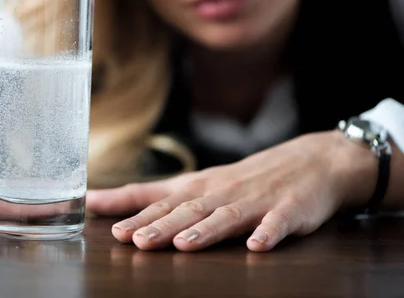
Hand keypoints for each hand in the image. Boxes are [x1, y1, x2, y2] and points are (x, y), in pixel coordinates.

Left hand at [87, 131, 376, 251]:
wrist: (308, 161)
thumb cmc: (244, 178)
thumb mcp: (198, 184)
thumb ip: (156, 198)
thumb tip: (108, 206)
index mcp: (198, 188)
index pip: (158, 199)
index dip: (130, 208)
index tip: (99, 214)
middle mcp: (221, 192)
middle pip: (187, 210)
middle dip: (160, 226)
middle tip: (135, 239)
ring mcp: (255, 201)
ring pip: (226, 217)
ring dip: (205, 230)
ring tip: (184, 244)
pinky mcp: (289, 210)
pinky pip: (278, 223)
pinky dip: (268, 233)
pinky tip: (257, 246)